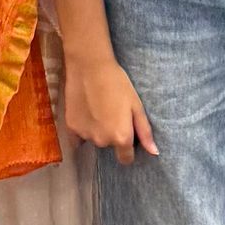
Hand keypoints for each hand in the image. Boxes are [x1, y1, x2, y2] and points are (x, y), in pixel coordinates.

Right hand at [63, 48, 156, 164]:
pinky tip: (85, 112)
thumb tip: (154, 152)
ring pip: (94, 139)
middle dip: (111, 134)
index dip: (127, 150)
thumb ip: (144, 132)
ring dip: (97, 129)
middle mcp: (102, 141)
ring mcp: (85, 135)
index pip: (125, 158)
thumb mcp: (136, 105)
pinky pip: (78, 137)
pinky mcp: (71, 127)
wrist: (89, 66)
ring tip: (97, 107)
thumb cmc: (117, 83)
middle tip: (111, 112)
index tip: (125, 135)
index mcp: (121, 137)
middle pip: (109, 145)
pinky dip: (83, 128)